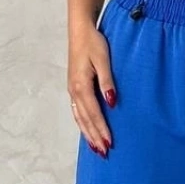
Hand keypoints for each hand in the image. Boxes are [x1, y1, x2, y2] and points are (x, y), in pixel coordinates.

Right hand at [68, 26, 116, 156]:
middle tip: (104, 153)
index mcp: (81, 85)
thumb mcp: (103, 59)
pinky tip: (88, 130)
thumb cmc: (93, 43)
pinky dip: (83, 124)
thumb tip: (111, 102)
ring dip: (88, 133)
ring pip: (80, 117)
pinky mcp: (74, 87)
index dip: (101, 129)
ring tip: (96, 148)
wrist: (80, 30)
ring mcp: (72, 90)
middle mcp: (74, 91)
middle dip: (95, 137)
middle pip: (85, 119)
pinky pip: (78, 111)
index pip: (93, 113)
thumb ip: (107, 81)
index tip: (109, 143)